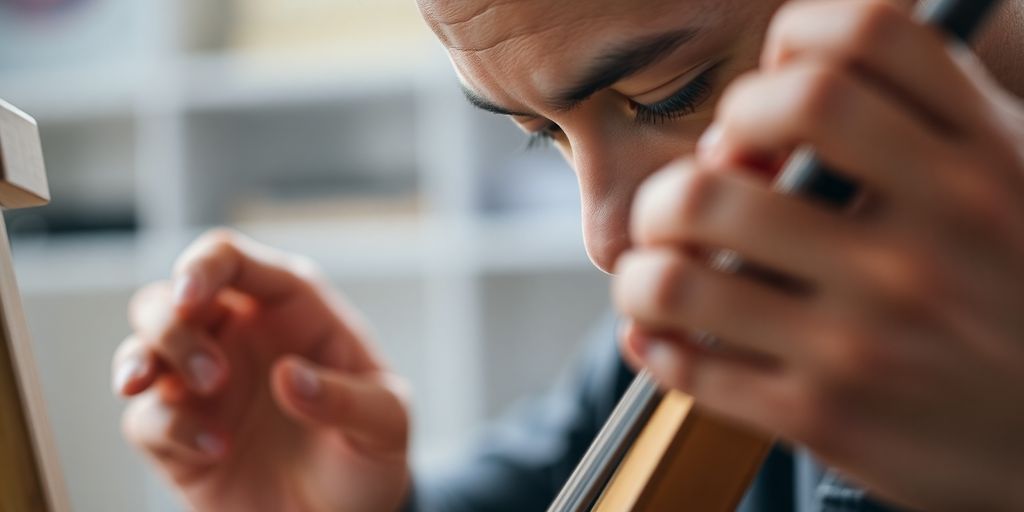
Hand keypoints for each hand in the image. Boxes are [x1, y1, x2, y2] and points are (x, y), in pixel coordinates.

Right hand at [112, 229, 410, 511]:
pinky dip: (168, 429)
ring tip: (205, 398)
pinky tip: (217, 450)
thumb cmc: (371, 455)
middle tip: (214, 377)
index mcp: (291, 310)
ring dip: (148, 363)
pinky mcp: (180, 435)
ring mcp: (204, 385)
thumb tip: (290, 377)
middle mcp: (240, 336)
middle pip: (169, 297)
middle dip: (172, 326)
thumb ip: (348, 399)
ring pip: (143, 344)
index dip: (202, 267)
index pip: (232, 261)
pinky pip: (145, 417)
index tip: (189, 298)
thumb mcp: (386, 425)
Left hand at [614, 1, 1023, 508]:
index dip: (791, 39)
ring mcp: (871, 337)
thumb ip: (935, 119)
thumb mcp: (1022, 186)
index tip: (768, 96)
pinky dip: (652, 338)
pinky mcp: (828, 417)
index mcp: (985, 168)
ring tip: (661, 266)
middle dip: (698, 154)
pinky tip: (663, 331)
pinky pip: (690, 362)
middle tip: (695, 196)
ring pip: (685, 266)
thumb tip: (788, 82)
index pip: (865, 38)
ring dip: (646, 260)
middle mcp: (929, 245)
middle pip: (753, 130)